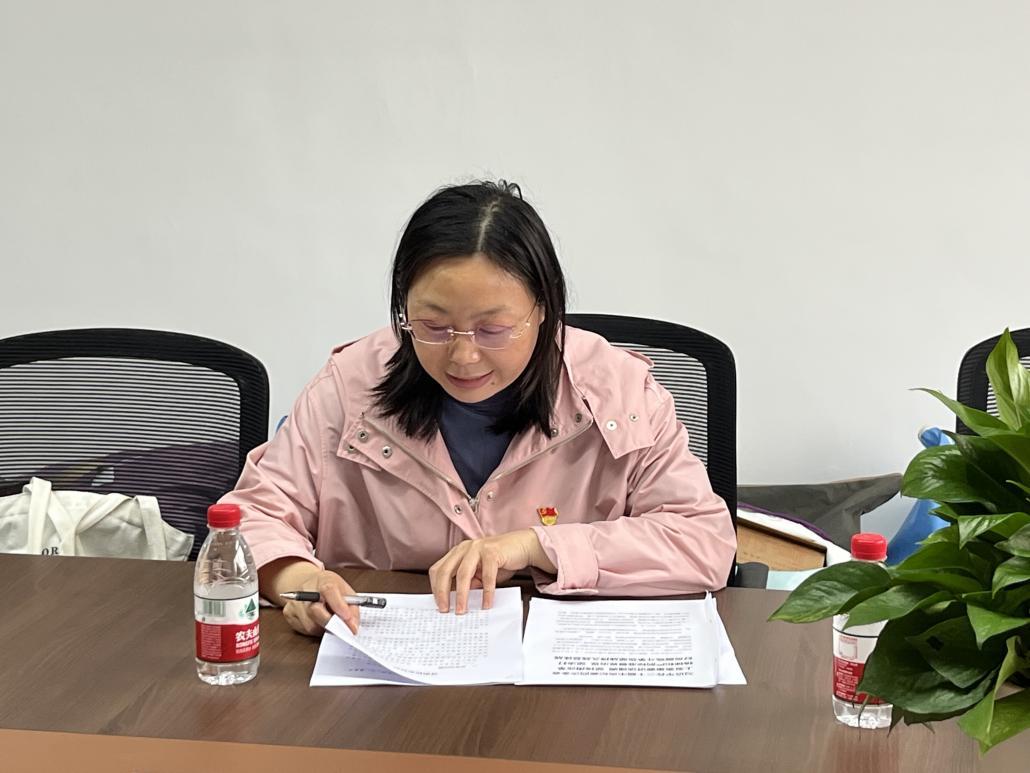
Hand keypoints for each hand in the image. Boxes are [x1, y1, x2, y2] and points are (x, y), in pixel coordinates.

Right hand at [282, 568, 360, 636]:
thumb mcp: (346, 591)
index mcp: (324, 580)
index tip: (348, 618)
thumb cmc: (331, 588)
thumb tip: (353, 626)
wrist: (309, 583)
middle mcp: (306, 590)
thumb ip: (352, 608)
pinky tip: (318, 621)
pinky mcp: (288, 613)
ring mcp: (295, 602)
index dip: (339, 606)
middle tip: (343, 629)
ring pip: (310, 625)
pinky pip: (304, 630)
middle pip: (315, 610)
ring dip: (324, 628)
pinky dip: (315, 629)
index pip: (329, 590)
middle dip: (331, 623)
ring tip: (330, 621)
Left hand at [429, 529, 555, 613]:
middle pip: (445, 571)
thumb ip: (470, 582)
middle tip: (445, 610)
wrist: (523, 546)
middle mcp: (465, 548)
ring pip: (463, 574)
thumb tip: (458, 600)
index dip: (435, 587)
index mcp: (458, 552)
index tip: (438, 604)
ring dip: (461, 595)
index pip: (438, 569)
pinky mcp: (492, 551)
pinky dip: (486, 592)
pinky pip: (487, 576)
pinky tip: (486, 604)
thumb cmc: (501, 560)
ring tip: (462, 610)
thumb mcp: (480, 573)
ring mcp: (477, 548)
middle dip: (442, 593)